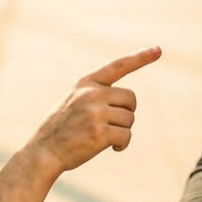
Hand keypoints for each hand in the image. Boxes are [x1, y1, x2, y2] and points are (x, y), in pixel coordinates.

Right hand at [29, 47, 161, 174]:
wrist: (43, 152)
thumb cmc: (62, 129)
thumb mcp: (74, 102)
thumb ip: (97, 96)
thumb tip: (127, 105)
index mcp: (86, 83)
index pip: (118, 66)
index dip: (140, 58)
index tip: (158, 50)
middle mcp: (91, 94)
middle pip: (130, 99)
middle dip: (127, 113)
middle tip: (113, 124)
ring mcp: (95, 112)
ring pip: (130, 119)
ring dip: (123, 131)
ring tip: (105, 137)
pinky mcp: (100, 132)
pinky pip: (126, 135)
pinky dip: (123, 144)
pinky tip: (112, 147)